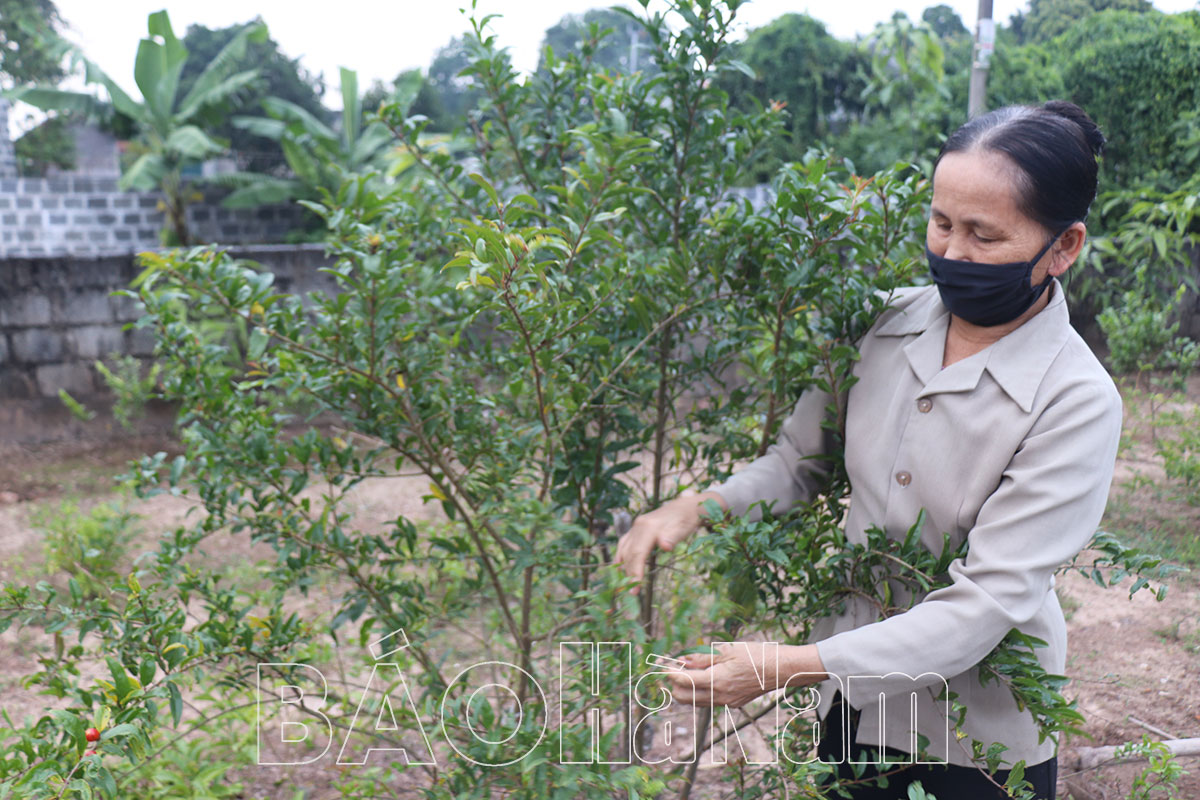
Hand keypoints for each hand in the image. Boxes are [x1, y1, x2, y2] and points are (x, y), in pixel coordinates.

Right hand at [614, 492, 726, 592]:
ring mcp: (636, 526)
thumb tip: (664, 546)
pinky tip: (618, 565)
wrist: (686, 506)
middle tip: (632, 592)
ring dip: (624, 567)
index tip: (636, 587)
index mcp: (649, 527)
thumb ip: (672, 538)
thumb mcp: (683, 529)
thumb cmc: (686, 520)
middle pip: (630, 553)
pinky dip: (621, 555)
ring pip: (625, 548)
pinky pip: (625, 542)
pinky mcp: (637, 528)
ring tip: (626, 583)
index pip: (638, 552)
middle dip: (629, 573)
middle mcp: (639, 526)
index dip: (635, 570)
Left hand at [663, 643, 825, 707]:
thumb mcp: (726, 650)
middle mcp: (720, 696)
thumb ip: (701, 657)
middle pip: (684, 697)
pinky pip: (709, 700)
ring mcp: (726, 702)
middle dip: (674, 684)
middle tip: (672, 668)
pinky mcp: (732, 702)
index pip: (683, 682)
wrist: (780, 669)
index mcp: (717, 681)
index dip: (669, 673)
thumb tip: (681, 660)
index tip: (663, 664)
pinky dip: (700, 690)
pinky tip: (703, 676)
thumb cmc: (755, 655)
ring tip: (687, 670)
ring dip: (686, 688)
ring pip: (696, 701)